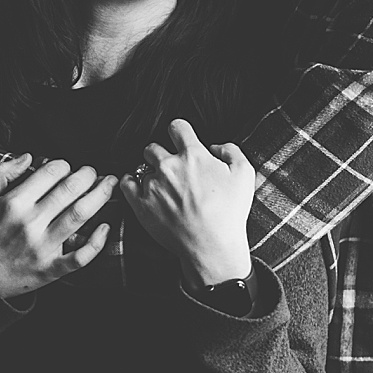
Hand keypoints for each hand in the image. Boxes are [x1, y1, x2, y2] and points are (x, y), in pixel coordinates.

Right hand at [0, 154, 117, 299]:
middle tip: (95, 172)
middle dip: (88, 175)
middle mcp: (30, 223)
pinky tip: (106, 227)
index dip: (64, 164)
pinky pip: (80, 257)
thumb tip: (28, 157)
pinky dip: (97, 242)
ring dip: (100, 197)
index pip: (51, 173)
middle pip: (71, 190)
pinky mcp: (50, 269)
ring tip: (109, 185)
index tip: (67, 167)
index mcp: (13, 204)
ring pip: (80, 216)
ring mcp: (42, 248)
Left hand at [120, 119, 255, 288]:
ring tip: (163, 187)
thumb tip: (215, 146)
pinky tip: (138, 187)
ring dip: (151, 174)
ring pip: (143, 168)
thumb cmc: (230, 212)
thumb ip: (231, 150)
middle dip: (161, 154)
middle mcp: (169, 166)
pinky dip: (131, 183)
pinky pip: (127, 185)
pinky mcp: (141, 205)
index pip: (177, 127)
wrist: (212, 246)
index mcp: (193, 155)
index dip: (180, 131)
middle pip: (153, 147)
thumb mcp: (245, 174)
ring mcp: (153, 186)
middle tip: (172, 168)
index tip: (182, 139)